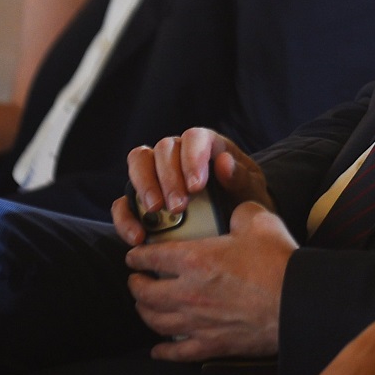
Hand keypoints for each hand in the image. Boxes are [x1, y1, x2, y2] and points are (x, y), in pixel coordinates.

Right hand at [111, 128, 269, 247]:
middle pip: (163, 149)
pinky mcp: (140, 198)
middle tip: (178, 207)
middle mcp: (178, 153)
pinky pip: (124, 201)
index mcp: (207, 145)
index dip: (192, 158)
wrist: (235, 225)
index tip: (197, 186)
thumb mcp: (251, 192)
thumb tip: (223, 162)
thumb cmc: (243, 201)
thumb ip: (240, 178)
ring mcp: (156, 172)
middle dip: (169, 178)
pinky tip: (138, 237)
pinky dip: (125, 218)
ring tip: (156, 212)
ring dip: (144, 187)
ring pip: (139, 162)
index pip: (194, 137)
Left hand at [123, 201, 295, 360]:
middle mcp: (188, 292)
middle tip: (136, 281)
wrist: (298, 302)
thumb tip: (233, 213)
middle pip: (145, 293)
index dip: (137, 256)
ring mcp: (198, 322)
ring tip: (145, 307)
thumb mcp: (258, 221)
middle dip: (136, 285)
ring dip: (146, 313)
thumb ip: (237, 212)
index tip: (134, 256)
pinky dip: (164, 351)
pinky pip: (178, 352)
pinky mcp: (212, 344)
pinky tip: (158, 350)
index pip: (151, 257)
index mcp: (195, 259)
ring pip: (156, 321)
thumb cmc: (279, 261)